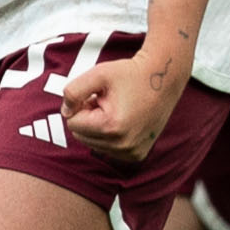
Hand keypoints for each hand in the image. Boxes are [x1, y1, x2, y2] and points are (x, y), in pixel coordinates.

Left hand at [60, 50, 185, 164]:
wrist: (164, 78)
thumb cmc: (130, 74)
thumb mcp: (97, 74)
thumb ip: (73, 91)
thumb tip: (65, 112)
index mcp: (111, 127)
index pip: (73, 124)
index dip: (82, 105)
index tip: (98, 95)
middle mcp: (123, 146)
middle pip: (81, 136)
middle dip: (88, 118)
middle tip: (108, 102)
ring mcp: (131, 153)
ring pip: (93, 144)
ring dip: (98, 126)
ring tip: (117, 109)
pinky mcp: (137, 155)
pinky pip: (108, 149)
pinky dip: (110, 135)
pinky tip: (124, 120)